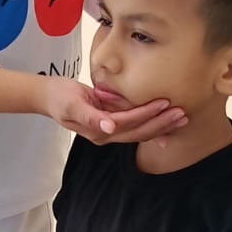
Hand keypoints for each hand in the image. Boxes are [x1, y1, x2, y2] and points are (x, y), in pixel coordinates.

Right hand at [40, 77, 186, 145]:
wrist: (49, 97)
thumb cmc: (59, 97)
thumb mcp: (71, 104)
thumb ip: (90, 117)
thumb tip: (108, 128)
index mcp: (98, 130)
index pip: (128, 122)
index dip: (146, 114)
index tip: (164, 104)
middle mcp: (106, 134)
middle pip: (139, 132)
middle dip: (161, 124)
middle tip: (182, 114)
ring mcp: (110, 131)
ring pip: (140, 132)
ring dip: (161, 126)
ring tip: (181, 118)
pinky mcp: (112, 123)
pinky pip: (136, 127)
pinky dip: (153, 126)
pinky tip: (168, 127)